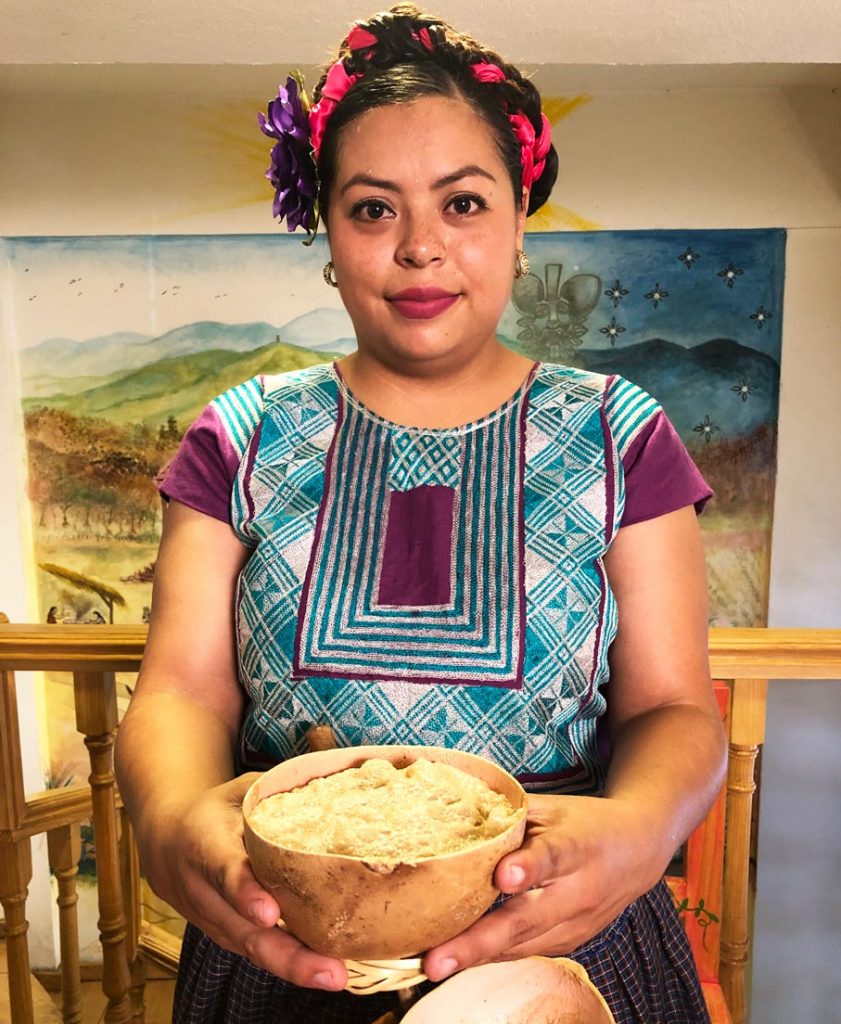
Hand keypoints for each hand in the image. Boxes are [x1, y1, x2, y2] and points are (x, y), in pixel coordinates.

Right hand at [137, 774, 348, 990]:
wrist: (166, 843)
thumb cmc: (215, 811)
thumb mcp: (238, 790)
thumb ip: (276, 792)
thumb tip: (332, 782)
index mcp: (205, 843)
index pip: (225, 871)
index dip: (245, 892)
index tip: (270, 912)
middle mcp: (204, 890)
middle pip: (244, 928)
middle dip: (287, 953)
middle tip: (330, 970)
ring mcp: (213, 921)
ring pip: (252, 950)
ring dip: (294, 967)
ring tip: (334, 976)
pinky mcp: (225, 937)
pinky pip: (257, 954)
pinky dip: (289, 965)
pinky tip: (324, 970)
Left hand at [423, 793, 666, 981]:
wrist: (639, 849)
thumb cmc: (584, 823)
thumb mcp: (553, 808)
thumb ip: (510, 816)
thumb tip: (455, 816)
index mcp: (577, 845)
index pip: (551, 856)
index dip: (527, 867)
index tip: (503, 877)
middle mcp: (580, 890)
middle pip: (527, 918)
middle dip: (479, 941)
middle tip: (435, 959)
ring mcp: (578, 923)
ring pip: (522, 944)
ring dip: (476, 956)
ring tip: (434, 963)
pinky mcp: (572, 942)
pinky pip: (525, 951)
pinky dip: (491, 955)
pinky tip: (456, 957)